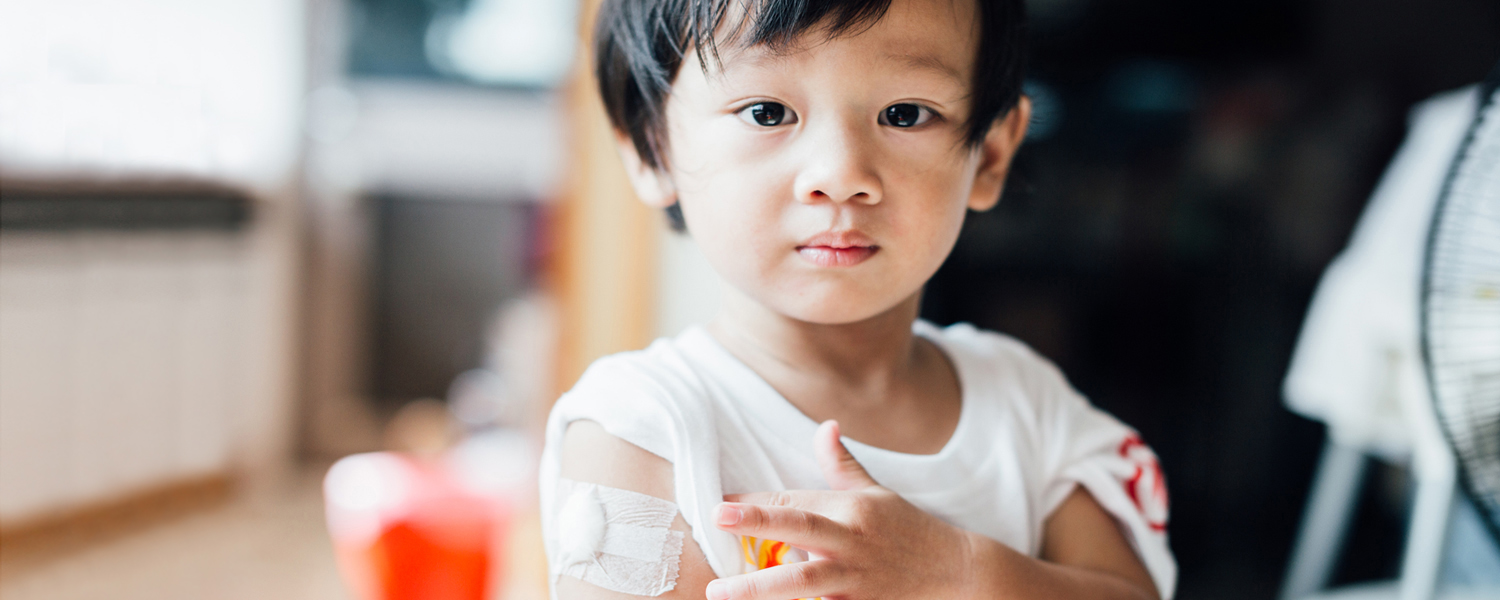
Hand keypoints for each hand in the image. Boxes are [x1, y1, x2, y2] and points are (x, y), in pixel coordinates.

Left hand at [707, 421, 979, 599]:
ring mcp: (858, 580)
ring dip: (761, 586)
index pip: (794, 501)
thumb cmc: (909, 531)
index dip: (754, 503)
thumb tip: (825, 426)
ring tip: (719, 591)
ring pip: (807, 581)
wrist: (957, 574)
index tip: (719, 505)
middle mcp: (853, 541)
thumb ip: (841, 464)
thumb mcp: (877, 493)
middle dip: (759, 522)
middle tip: (716, 519)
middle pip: (801, 529)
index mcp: (851, 508)